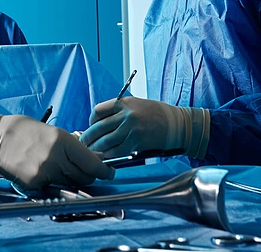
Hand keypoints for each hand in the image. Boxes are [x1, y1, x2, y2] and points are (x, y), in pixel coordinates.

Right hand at [0, 115, 114, 188]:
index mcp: (63, 141)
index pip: (92, 164)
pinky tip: (43, 170)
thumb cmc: (28, 132)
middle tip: (84, 170)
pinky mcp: (34, 183)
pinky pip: (52, 188)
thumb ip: (75, 147)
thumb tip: (97, 159)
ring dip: (70, 179)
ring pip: (69, 184)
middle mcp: (55, 158)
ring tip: (58, 166)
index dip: (104, 171)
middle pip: (84, 177)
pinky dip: (53, 183)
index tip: (110, 172)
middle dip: (88, 176)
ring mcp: (44, 172)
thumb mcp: (55, 133)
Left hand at [80, 97, 196, 157]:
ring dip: (95, 149)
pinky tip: (105, 157)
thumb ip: (119, 111)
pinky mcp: (136, 143)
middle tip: (83, 144)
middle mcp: (126, 115)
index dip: (91, 121)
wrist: (176, 124)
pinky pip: (116, 151)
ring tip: (91, 153)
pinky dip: (108, 156)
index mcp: (123, 103)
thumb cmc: (156, 114)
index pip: (98, 111)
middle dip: (88, 138)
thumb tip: (100, 124)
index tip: (90, 127)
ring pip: (105, 141)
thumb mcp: (136, 104)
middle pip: (98, 128)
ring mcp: (131, 129)